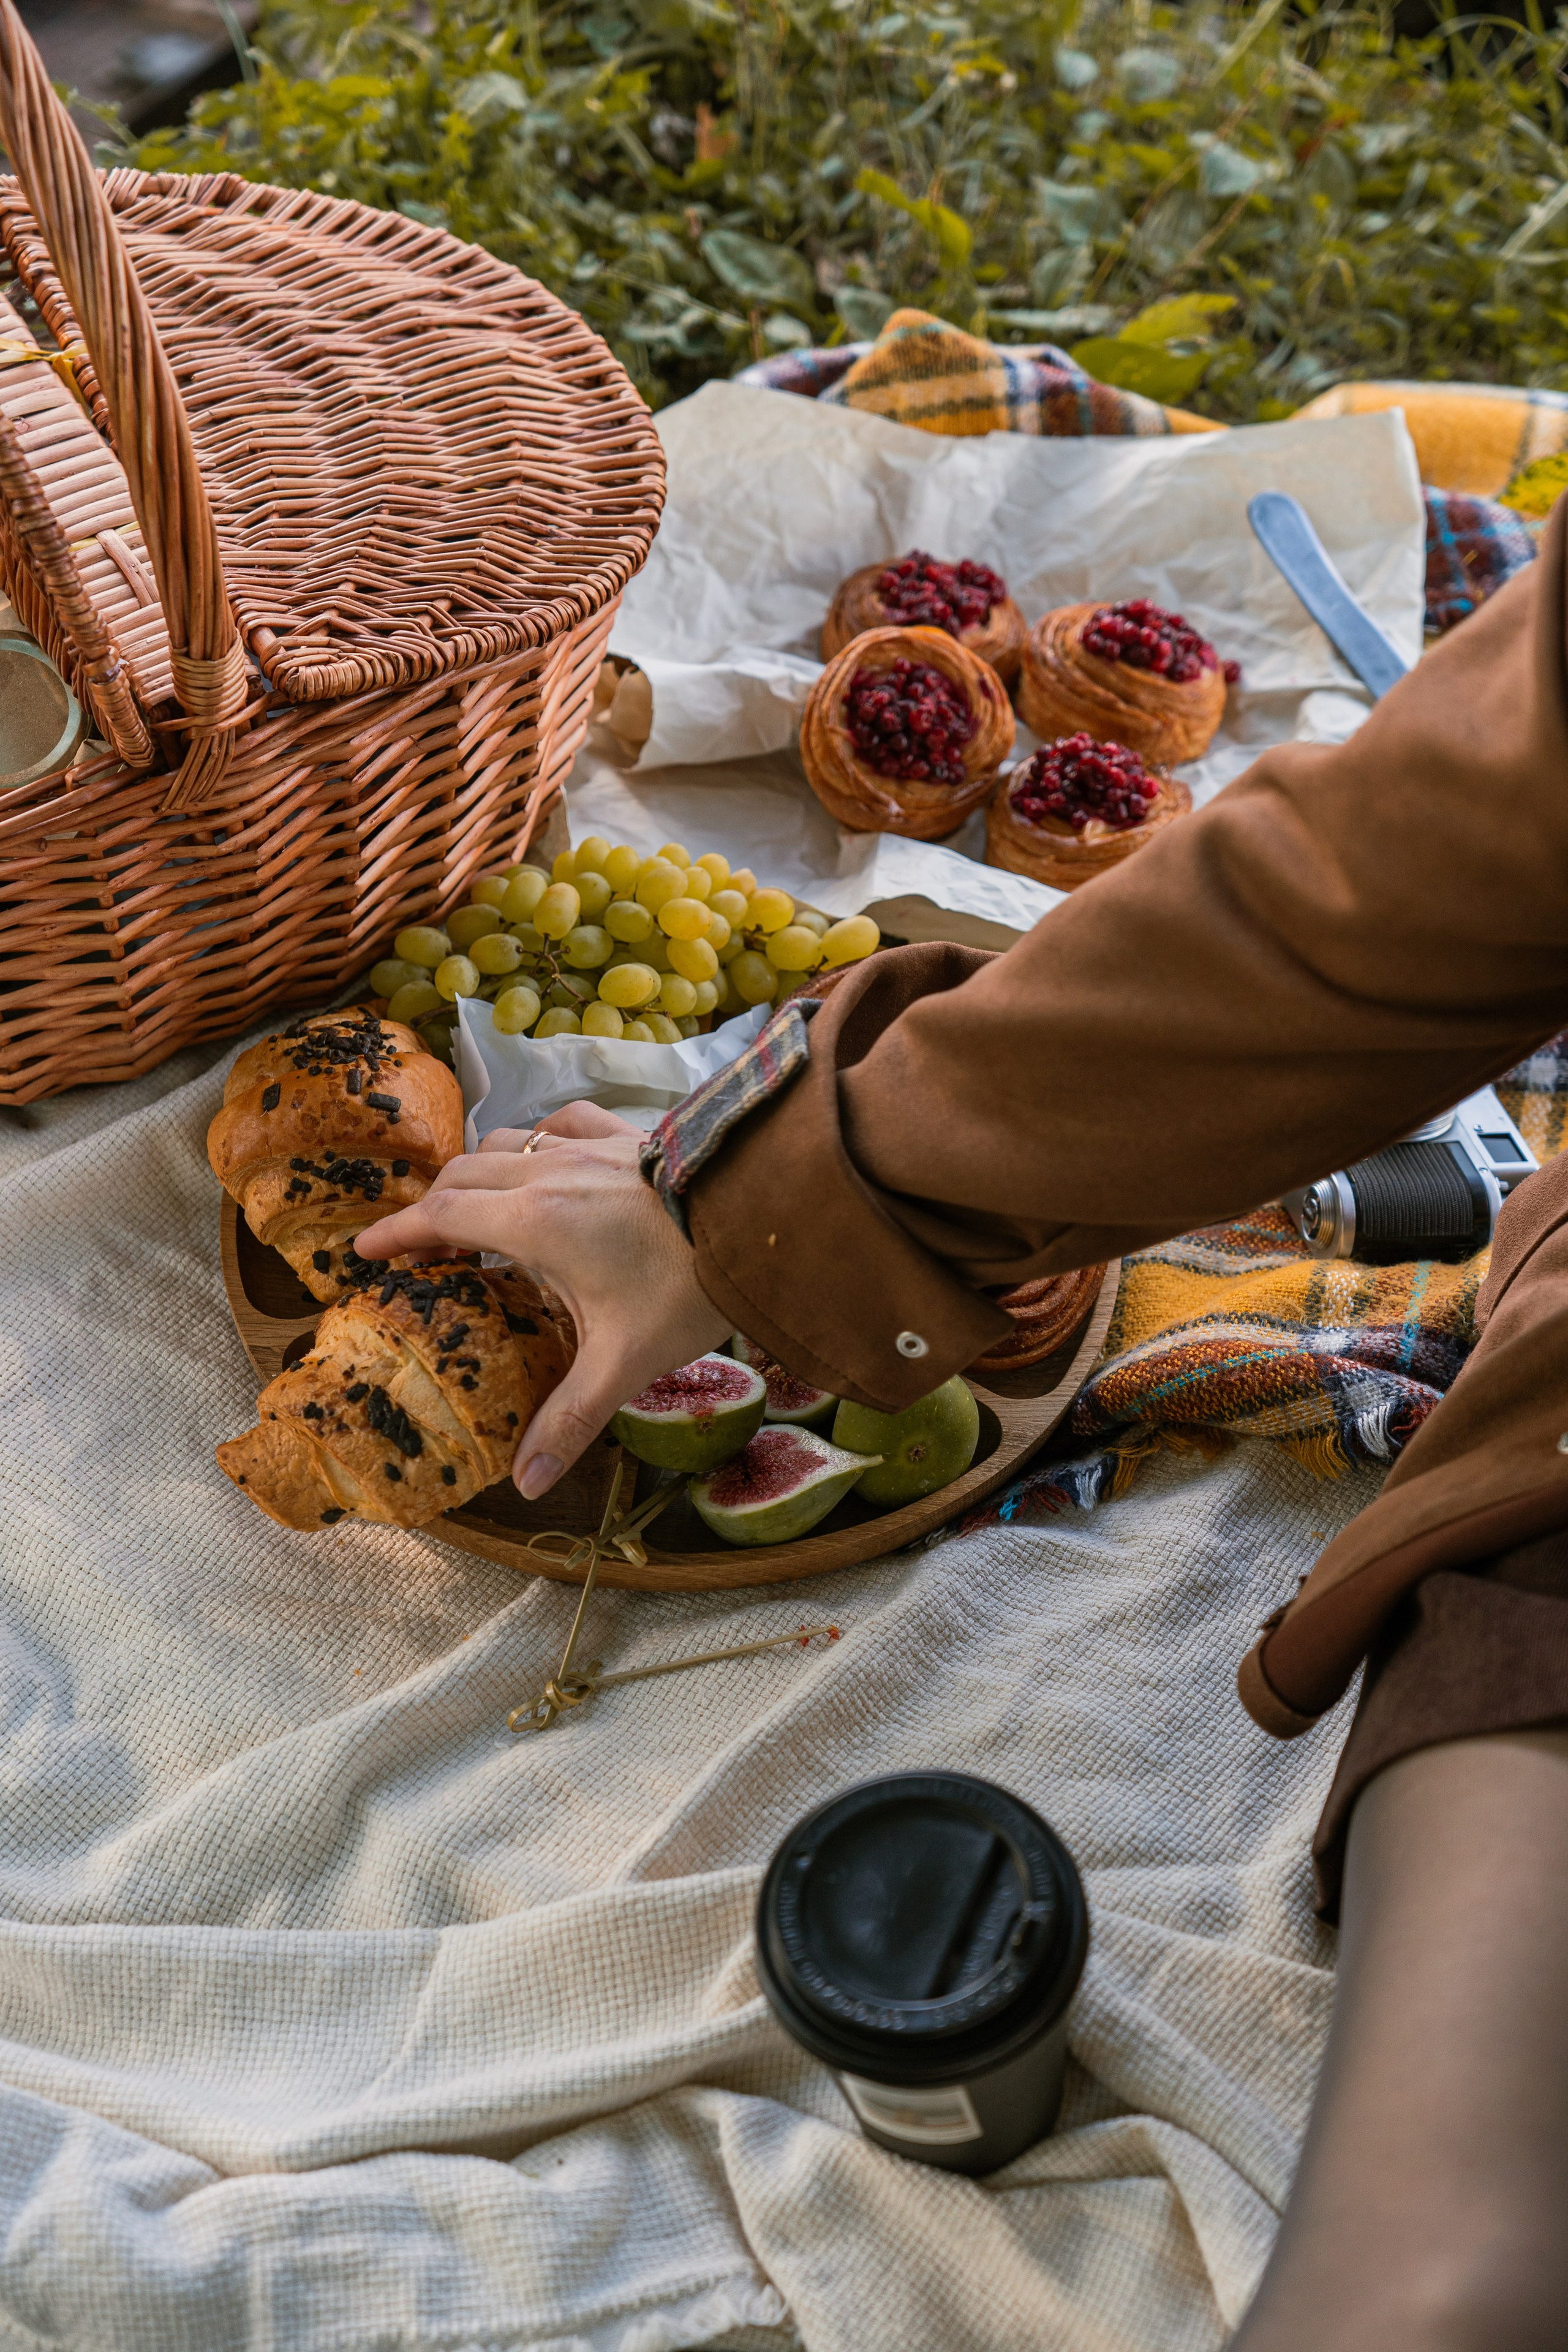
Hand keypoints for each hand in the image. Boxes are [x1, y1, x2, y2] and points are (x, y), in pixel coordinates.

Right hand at [352, 1104, 727, 1499]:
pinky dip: (538, 1137)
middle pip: (463, 1175)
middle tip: (418, 1240)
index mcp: (532, 1221)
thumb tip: (525, 1483)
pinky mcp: (627, 1132)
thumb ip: (569, 1419)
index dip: (396, 1233)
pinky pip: (562, 1122)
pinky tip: (546, 1154)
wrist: (761, 1216)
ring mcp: (589, 1145)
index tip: (363, 1249)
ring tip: (473, 1203)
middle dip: (432, 1206)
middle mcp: (548, 1171)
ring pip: (508, 1141)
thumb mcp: (623, 1362)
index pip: (440, 1218)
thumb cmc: (688, 1286)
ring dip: (478, 1169)